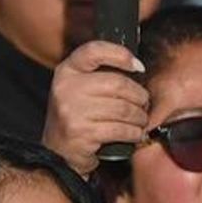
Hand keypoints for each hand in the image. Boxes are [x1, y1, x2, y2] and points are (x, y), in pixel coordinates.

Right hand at [44, 41, 149, 175]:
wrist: (58, 151)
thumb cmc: (77, 115)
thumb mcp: (79, 87)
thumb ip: (100, 72)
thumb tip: (137, 67)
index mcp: (66, 72)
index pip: (94, 51)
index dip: (120, 55)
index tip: (137, 67)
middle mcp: (65, 89)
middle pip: (118, 84)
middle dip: (139, 96)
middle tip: (143, 105)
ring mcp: (71, 111)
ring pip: (123, 109)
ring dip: (139, 117)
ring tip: (139, 121)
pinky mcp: (81, 133)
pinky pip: (120, 129)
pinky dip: (133, 133)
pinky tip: (134, 134)